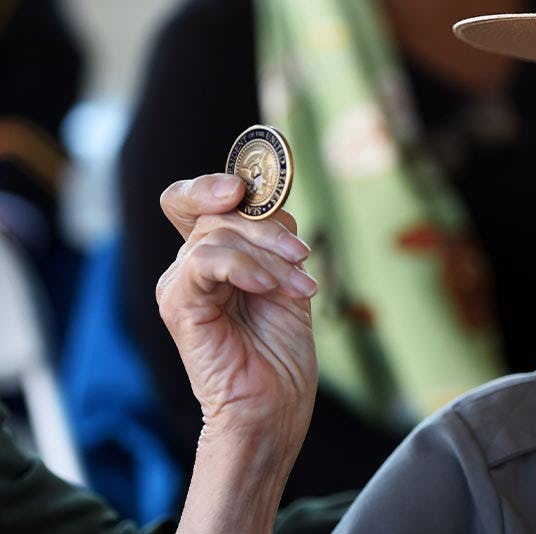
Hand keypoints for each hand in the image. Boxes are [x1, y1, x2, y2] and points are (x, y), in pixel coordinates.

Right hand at [156, 173, 317, 436]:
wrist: (272, 408)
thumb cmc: (281, 354)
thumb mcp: (288, 283)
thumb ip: (275, 243)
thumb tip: (274, 204)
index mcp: (215, 258)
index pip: (199, 198)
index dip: (218, 181)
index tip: (253, 184)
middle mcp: (190, 266)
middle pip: (217, 210)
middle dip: (267, 225)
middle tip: (300, 254)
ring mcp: (180, 284)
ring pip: (219, 234)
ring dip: (271, 256)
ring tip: (301, 288)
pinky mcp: (178, 304)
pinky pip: (205, 262)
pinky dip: (244, 267)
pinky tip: (270, 287)